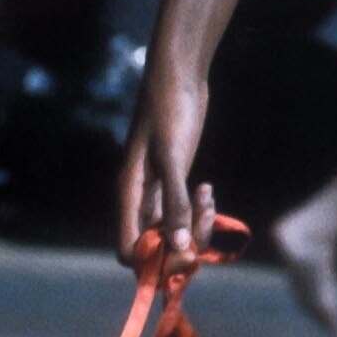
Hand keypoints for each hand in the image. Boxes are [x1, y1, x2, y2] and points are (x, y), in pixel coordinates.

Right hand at [117, 56, 216, 278]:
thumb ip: (174, 201)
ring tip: (207, 196)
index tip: (180, 247)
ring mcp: (157, 194)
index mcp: (129, 196)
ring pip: (174, 235)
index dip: (152, 262)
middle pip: (156, 250)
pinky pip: (184, 217)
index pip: (129, 251)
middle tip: (202, 219)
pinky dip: (200, 214)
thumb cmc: (169, 109)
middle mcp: (140, 201)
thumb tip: (178, 247)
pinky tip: (208, 189)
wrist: (178, 75)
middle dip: (182, 246)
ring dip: (195, 228)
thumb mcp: (173, 154)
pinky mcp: (175, 183)